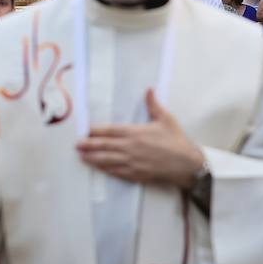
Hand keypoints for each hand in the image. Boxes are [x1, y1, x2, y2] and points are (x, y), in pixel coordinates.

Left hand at [77, 88, 204, 189]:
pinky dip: (105, 169)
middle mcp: (130, 147)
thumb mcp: (166, 119)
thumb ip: (154, 104)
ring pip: (107, 160)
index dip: (96, 131)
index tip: (85, 130)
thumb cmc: (176, 140)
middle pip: (104, 146)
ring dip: (93, 158)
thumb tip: (149, 89)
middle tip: (76, 144)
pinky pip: (117, 172)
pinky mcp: (136, 174)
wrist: (186, 164)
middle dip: (89, 145)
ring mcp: (132, 162)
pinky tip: (98, 168)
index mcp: (135, 132)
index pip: (110, 131)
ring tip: (81, 156)